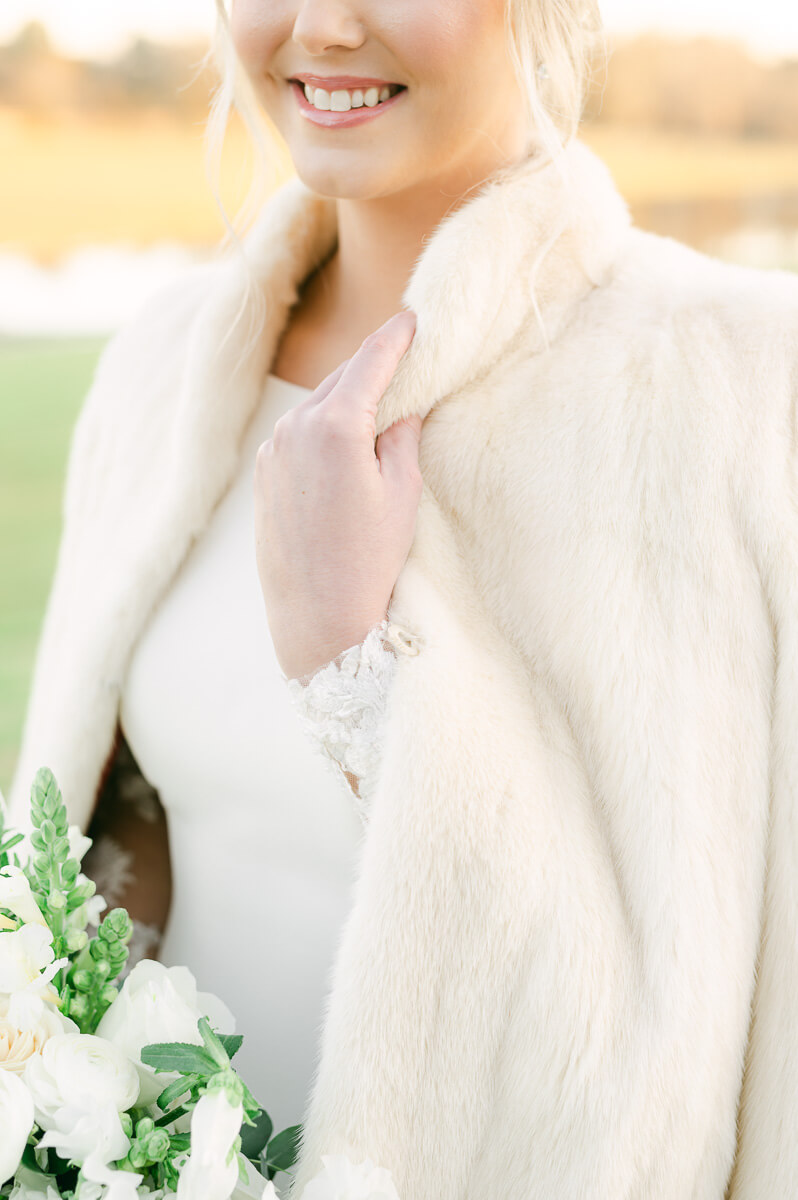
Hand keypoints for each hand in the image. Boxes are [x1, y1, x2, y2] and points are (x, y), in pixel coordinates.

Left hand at [254, 310, 422, 679]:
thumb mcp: (402, 494)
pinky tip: (346, 439)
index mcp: (333, 426)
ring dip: (346, 397)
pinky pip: (298, 433)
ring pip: (316, 405)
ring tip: (379, 401)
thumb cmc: (366, 560)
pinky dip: (324, 425)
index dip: (395, 338)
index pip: (370, 362)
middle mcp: (294, 429)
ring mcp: (273, 451)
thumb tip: (402, 406)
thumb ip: (402, 437)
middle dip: (372, 365)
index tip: (414, 320)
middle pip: (341, 379)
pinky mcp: (263, 474)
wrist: (315, 617)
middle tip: (404, 354)